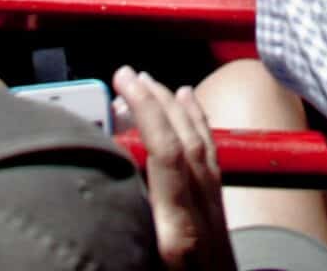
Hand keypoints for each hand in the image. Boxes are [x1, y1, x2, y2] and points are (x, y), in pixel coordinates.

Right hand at [113, 66, 235, 270]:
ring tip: (153, 82)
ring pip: (201, 146)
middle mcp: (204, 216)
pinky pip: (212, 158)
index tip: (125, 81)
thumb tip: (107, 184)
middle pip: (185, 141)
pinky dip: (199, 124)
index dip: (148, 110)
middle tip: (127, 74)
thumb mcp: (147, 269)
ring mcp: (216, 216)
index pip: (168, 153)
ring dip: (176, 108)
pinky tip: (191, 105)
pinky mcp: (219, 221)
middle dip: (157, 101)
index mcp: (181, 232)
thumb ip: (131, 225)